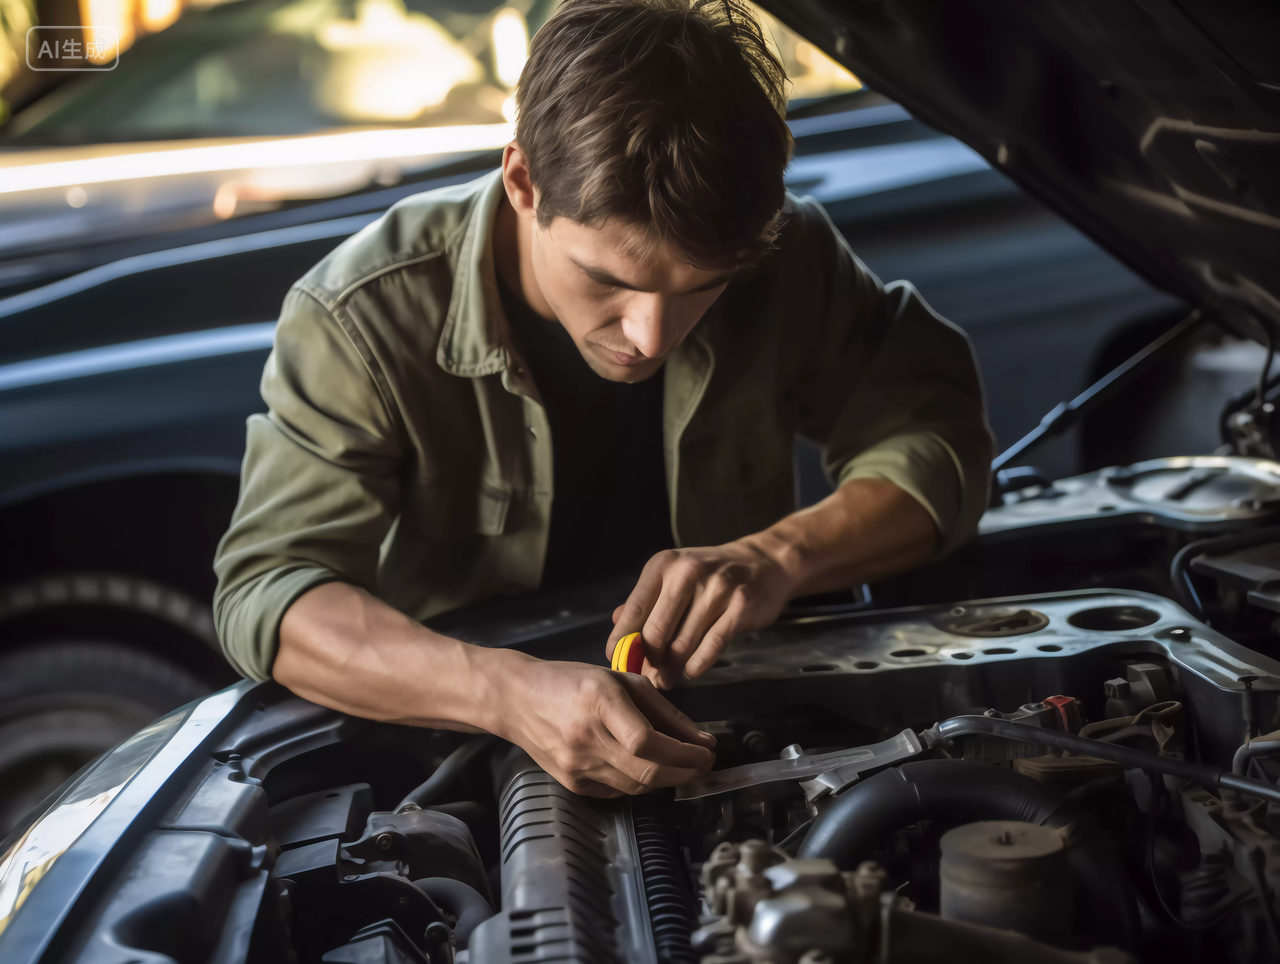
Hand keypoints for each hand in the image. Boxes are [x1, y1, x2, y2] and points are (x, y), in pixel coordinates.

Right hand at [490, 653, 715, 796]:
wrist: (517, 699)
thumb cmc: (571, 682)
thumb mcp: (621, 680)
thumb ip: (664, 710)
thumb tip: (701, 740)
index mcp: (599, 703)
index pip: (647, 742)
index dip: (684, 753)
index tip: (706, 752)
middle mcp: (586, 738)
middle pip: (647, 771)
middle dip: (685, 772)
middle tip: (703, 764)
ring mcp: (576, 766)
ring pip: (636, 786)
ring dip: (667, 779)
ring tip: (682, 765)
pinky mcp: (572, 783)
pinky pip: (618, 791)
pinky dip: (640, 782)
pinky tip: (647, 767)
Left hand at [605, 540, 795, 689]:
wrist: (764, 562)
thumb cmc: (710, 574)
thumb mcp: (674, 575)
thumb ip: (645, 601)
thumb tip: (618, 629)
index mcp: (664, 564)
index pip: (634, 609)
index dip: (622, 641)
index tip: (617, 661)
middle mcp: (688, 573)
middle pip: (656, 631)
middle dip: (648, 661)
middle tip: (647, 676)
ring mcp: (717, 589)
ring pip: (683, 644)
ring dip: (672, 669)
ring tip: (667, 679)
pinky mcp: (740, 607)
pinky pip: (711, 647)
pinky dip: (697, 665)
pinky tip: (690, 671)